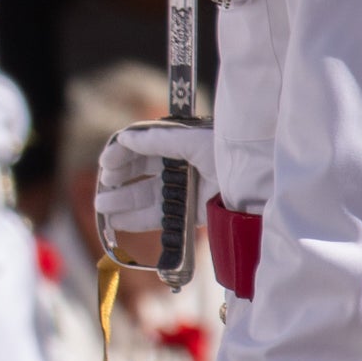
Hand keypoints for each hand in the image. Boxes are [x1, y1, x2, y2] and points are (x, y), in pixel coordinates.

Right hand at [96, 121, 217, 259]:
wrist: (259, 184)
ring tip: (103, 207)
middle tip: (103, 189)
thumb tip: (125, 138)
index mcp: (181, 143)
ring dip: (123, 201)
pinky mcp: (190, 212)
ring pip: (146, 195)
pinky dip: (138, 219)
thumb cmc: (229, 154)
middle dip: (120, 179)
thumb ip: (158, 140)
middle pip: (141, 171)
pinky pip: (159, 216)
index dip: (123, 153)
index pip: (144, 145)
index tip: (106, 163)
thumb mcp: (192, 142)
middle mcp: (180, 165)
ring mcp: (184, 189)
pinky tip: (119, 222)